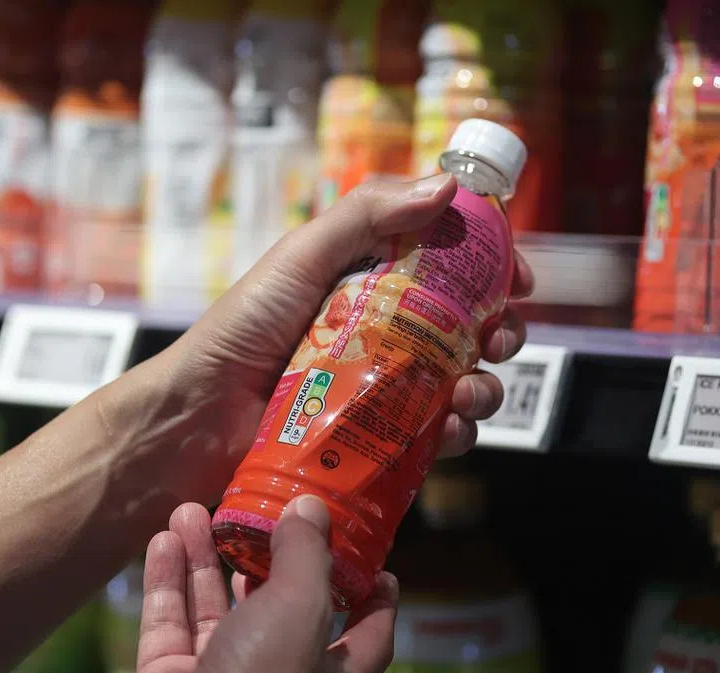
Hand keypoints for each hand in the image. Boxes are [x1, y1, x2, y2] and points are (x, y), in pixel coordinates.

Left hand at [98, 175, 533, 510]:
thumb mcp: (300, 256)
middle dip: (500, 331)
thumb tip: (445, 187)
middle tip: (502, 339)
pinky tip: (454, 429)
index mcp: (370, 280)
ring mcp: (383, 387)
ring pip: (460, 382)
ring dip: (485, 386)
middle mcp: (384, 331)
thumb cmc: (242, 328)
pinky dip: (457, 433)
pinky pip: (433, 435)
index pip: (448, 265)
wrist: (199, 417)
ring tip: (473, 393)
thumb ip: (365, 216)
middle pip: (467, 327)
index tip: (520, 278)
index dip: (491, 267)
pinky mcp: (377, 437)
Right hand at [99, 498, 395, 672]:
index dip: (373, 596)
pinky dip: (169, 582)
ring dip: (206, 558)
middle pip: (280, 609)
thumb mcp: (300, 606)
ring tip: (194, 511)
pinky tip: (165, 538)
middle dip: (267, 558)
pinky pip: (172, 624)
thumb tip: (310, 508)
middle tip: (262, 512)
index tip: (372, 555)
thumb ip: (306, 553)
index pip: (367, 634)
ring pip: (216, 609)